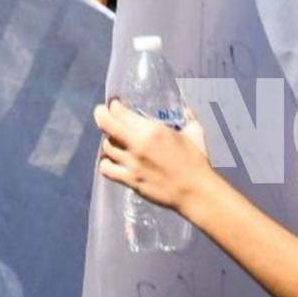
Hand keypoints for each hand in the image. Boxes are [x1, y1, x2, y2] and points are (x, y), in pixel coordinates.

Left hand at [93, 99, 213, 216]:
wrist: (195, 191)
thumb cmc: (196, 160)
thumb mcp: (194, 131)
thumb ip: (187, 116)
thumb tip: (185, 108)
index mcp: (152, 130)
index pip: (120, 112)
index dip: (113, 105)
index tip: (115, 104)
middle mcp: (138, 145)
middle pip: (106, 125)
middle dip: (101, 114)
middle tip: (102, 112)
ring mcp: (132, 164)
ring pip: (106, 146)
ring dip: (107, 140)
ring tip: (113, 139)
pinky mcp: (130, 181)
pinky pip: (106, 169)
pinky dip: (105, 163)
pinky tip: (111, 160)